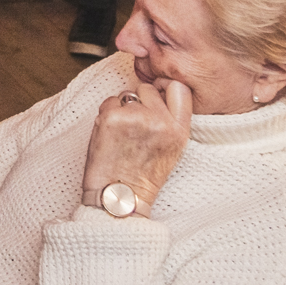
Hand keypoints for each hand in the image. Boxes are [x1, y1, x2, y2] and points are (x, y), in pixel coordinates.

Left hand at [81, 77, 194, 210]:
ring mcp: (136, 117)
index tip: (156, 94)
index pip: (178, 88)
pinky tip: (109, 135)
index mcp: (179, 130)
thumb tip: (156, 92)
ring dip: (121, 109)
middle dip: (139, 101)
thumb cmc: (141, 176)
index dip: (164, 87)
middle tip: (133, 125)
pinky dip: (106, 115)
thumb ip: (169, 121)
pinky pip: (108, 102)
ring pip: (126, 95)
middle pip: (148, 88)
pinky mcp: (112, 117)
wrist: (119, 196)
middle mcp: (161, 121)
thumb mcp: (171, 149)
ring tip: (121, 135)